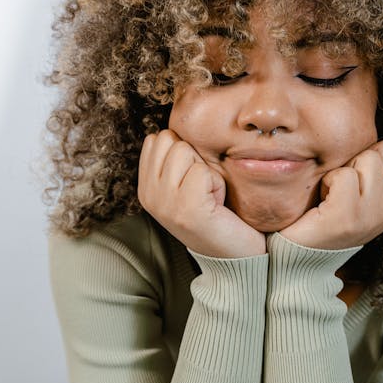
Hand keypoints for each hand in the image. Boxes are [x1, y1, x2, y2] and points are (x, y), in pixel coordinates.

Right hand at [138, 129, 266, 257]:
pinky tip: (217, 205)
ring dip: (207, 171)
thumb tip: (174, 124)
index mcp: (146, 188)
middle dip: (196, 159)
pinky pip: (202, 171)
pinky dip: (217, 184)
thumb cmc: (218, 214)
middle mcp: (149, 196)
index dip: (185, 152)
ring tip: (210, 197)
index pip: (158, 138)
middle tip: (204, 190)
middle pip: (172, 140)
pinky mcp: (186, 209)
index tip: (194, 181)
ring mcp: (164, 203)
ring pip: (185, 151)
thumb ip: (175, 159)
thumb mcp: (187, 184)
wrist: (236, 257)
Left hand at [276, 139, 382, 250]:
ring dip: (345, 168)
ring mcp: (370, 215)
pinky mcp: (345, 216)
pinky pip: (345, 175)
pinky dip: (329, 180)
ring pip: (368, 158)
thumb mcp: (365, 196)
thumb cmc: (330, 218)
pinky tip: (324, 197)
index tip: (362, 174)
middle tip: (346, 183)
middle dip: (362, 157)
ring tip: (335, 192)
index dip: (380, 153)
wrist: (302, 258)